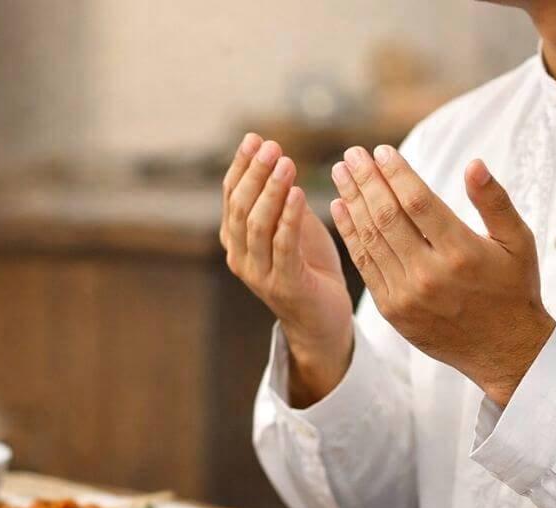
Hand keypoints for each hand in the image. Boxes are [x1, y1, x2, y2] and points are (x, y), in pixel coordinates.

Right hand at [221, 133, 354, 405]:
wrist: (324, 321)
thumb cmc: (310, 269)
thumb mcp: (294, 228)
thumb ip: (281, 201)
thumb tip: (277, 159)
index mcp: (237, 240)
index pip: (231, 196)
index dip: (241, 165)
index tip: (256, 138)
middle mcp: (241, 257)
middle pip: (240, 207)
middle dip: (256, 173)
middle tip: (274, 146)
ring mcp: (259, 274)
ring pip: (257, 225)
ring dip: (271, 190)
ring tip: (288, 163)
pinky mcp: (284, 286)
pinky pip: (283, 247)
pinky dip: (288, 218)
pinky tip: (299, 194)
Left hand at [328, 145, 555, 405]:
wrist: (504, 352)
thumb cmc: (513, 289)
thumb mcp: (518, 242)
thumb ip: (494, 201)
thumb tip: (473, 163)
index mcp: (461, 253)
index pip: (418, 202)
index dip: (396, 173)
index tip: (381, 151)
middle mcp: (430, 275)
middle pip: (387, 217)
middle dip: (366, 181)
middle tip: (352, 154)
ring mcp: (407, 295)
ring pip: (370, 239)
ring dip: (352, 202)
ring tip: (341, 173)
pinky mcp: (392, 311)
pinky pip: (365, 265)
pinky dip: (350, 235)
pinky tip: (340, 209)